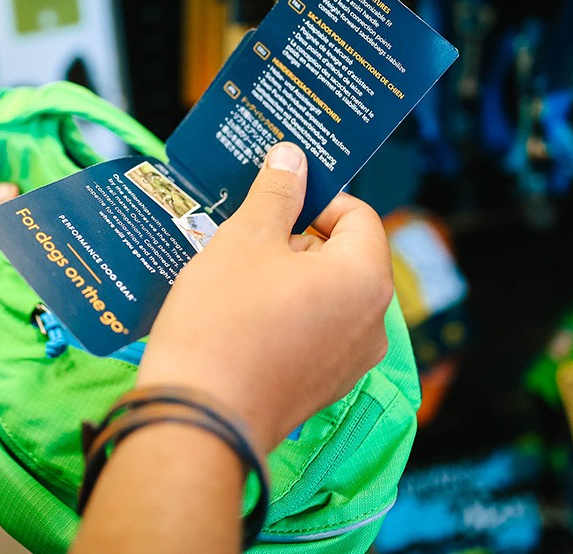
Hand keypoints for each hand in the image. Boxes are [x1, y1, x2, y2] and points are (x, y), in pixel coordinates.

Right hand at [137, 142, 391, 451]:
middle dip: (297, 240)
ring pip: (327, 296)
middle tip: (245, 239)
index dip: (317, 199)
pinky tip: (240, 317)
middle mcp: (373, 323)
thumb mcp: (244, 240)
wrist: (199, 418)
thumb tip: (293, 154)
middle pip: (344, 257)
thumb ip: (277, 193)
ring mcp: (350, 362)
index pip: (358, 216)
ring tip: (235, 279)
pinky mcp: (323, 388)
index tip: (275, 198)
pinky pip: (314, 333)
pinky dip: (286, 316)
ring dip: (288, 278)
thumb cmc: (222, 320)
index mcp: (365, 278)